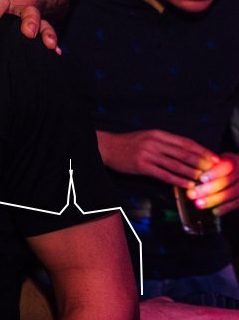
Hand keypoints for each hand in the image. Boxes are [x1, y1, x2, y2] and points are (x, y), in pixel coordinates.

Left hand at [0, 0, 58, 50]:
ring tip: (48, 43)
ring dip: (44, 30)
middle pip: (24, 10)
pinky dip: (50, 41)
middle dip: (28, 20)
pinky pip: (40, 37)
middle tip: (27, 33)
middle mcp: (8, 11)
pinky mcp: (20, 38)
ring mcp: (15, 24)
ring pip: (37, 23)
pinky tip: (56, 52)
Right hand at [97, 129, 218, 186]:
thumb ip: (165, 143)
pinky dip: (178, 180)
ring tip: (203, 180)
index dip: (201, 150)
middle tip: (213, 171)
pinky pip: (164, 175)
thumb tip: (187, 153)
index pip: (185, 142)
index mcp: (157, 134)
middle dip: (201, 163)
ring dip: (192, 173)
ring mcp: (148, 154)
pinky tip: (187, 184)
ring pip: (176, 165)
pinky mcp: (142, 166)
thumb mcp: (147, 137)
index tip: (213, 157)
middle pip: (183, 153)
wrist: (106, 147)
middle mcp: (154, 142)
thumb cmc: (128, 143)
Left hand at [193, 153, 238, 215]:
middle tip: (192, 194)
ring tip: (199, 204)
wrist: (238, 174)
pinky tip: (214, 211)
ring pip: (233, 193)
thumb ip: (207, 167)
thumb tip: (191, 176)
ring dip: (214, 199)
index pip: (225, 166)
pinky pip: (237, 203)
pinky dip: (225, 208)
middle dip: (209, 189)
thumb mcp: (215, 162)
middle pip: (228, 180)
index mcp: (234, 160)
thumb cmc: (221, 168)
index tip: (201, 179)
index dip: (214, 173)